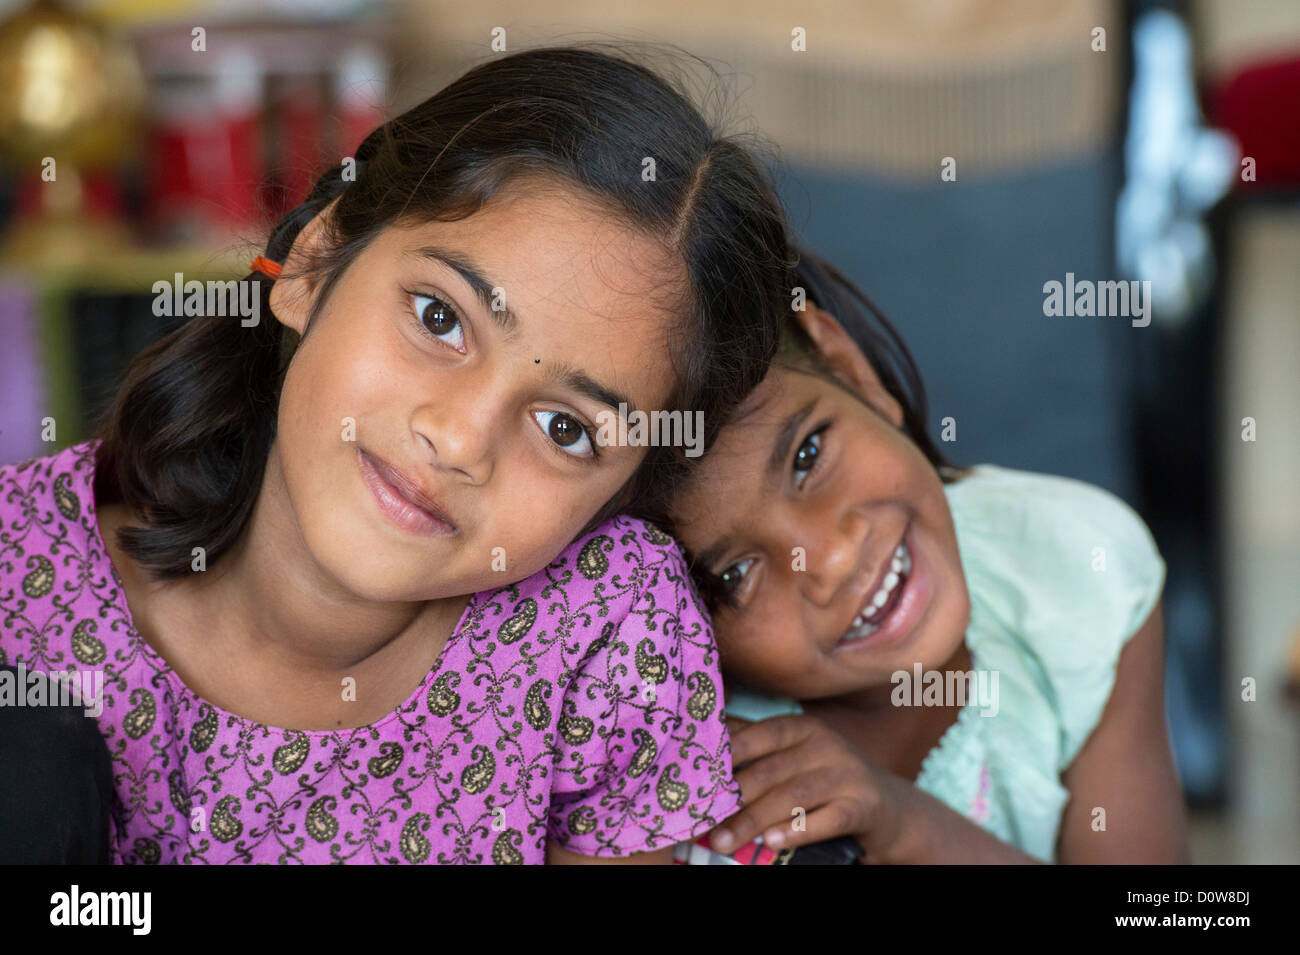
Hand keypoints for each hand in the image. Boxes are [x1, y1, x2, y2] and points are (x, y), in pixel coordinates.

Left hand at [712, 714, 908, 859]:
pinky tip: (772, 842)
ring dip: (754, 820)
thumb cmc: (824, 778)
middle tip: (700, 821)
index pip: (758, 735)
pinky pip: (828, 818)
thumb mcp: (793, 755)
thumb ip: (752, 744)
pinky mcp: (863, 805)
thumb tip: (698, 737)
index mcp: (801, 728)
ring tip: (723, 841)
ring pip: (793, 796)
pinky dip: (798, 830)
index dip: (725, 753)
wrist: (886, 805)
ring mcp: (847, 773)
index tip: (693, 775)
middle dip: (732, 799)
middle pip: (770, 771)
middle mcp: (825, 744)